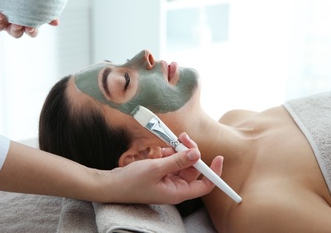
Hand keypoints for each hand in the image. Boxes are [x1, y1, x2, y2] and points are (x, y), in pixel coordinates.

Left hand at [0, 0, 57, 37]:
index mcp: (25, 6)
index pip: (41, 15)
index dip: (50, 19)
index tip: (54, 21)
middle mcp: (17, 15)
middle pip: (31, 28)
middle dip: (34, 31)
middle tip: (32, 27)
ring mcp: (6, 20)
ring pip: (17, 32)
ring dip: (19, 31)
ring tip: (17, 25)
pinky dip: (0, 24)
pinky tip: (0, 17)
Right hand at [108, 132, 222, 203]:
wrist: (111, 184)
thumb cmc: (131, 182)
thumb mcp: (156, 169)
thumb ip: (178, 161)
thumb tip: (197, 153)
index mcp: (177, 192)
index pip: (205, 185)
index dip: (214, 172)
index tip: (218, 157)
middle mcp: (175, 186)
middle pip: (193, 169)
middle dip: (191, 152)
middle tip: (184, 137)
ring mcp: (167, 179)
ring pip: (182, 162)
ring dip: (178, 150)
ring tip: (171, 141)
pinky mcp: (160, 172)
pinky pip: (171, 160)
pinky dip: (168, 152)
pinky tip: (161, 149)